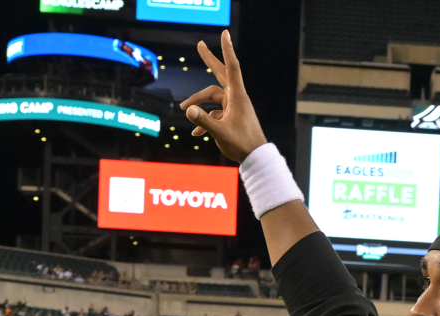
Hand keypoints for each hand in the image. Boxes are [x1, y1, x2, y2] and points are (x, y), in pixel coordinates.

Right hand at [180, 30, 267, 162]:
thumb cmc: (241, 144)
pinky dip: (206, 120)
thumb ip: (203, 121)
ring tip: (184, 109)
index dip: (227, 50)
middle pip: (220, 74)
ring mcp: (234, 107)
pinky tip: (196, 133)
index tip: (224, 34)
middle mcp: (236, 98)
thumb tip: (187, 110)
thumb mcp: (220, 132)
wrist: (256, 158)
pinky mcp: (232, 117)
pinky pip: (216, 113)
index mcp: (237, 96)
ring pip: (213, 98)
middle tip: (200, 45)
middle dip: (209, 60)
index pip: (231, 67)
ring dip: (198, 103)